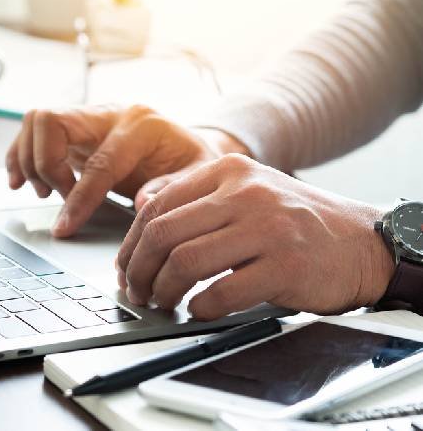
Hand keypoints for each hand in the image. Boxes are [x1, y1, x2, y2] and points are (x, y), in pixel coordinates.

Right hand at [5, 105, 248, 236]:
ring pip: (38, 122)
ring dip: (30, 159)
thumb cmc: (194, 162)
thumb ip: (173, 188)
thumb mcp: (199, 175)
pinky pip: (38, 131)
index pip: (100, 162)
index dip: (79, 198)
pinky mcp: (81, 130)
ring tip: (45, 192)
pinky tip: (26, 180)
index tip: (64, 226)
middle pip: (53, 122)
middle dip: (46, 166)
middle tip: (55, 198)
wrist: (189, 148)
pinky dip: (24, 154)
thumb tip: (142, 202)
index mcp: (143, 125)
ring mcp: (94, 118)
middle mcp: (113, 114)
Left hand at [116, 154, 394, 319]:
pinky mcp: (285, 264)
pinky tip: (200, 310)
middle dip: (138, 270)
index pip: (158, 205)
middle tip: (136, 291)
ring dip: (164, 290)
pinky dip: (201, 308)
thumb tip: (141, 213)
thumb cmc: (293, 221)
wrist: (356, 239)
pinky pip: (223, 292)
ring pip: (187, 262)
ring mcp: (267, 227)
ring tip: (163, 302)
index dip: (132, 243)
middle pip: (165, 233)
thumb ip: (194, 198)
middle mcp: (245, 193)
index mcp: (228, 172)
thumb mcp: (244, 193)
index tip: (126, 268)